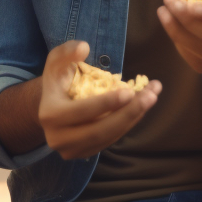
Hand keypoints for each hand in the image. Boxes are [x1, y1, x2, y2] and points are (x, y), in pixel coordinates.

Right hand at [38, 41, 160, 160]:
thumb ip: (67, 51)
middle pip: (99, 130)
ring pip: (108, 137)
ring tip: (152, 97)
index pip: (81, 112)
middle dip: (129, 113)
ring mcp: (72, 150)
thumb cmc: (57, 80)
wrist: (50, 107)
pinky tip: (141, 106)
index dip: (106, 103)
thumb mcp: (56, 61)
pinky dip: (128, 123)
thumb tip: (84, 47)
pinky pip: (111, 140)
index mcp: (50, 115)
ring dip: (134, 117)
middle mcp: (59, 139)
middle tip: (150, 95)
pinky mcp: (86, 153)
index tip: (129, 91)